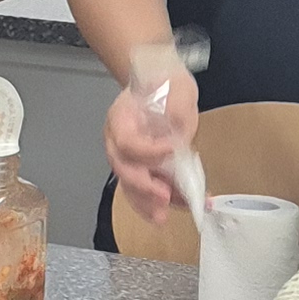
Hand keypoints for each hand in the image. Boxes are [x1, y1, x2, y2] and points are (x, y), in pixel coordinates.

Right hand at [98, 55, 198, 223]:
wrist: (160, 84)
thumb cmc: (163, 83)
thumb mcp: (175, 85)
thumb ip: (177, 108)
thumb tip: (180, 134)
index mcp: (121, 119)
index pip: (127, 142)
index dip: (148, 150)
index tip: (173, 149)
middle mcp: (118, 142)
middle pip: (123, 170)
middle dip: (143, 187)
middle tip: (163, 196)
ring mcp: (129, 158)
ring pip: (131, 186)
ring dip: (147, 203)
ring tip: (163, 216)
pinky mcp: (144, 169)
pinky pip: (145, 190)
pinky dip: (160, 202)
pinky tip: (178, 208)